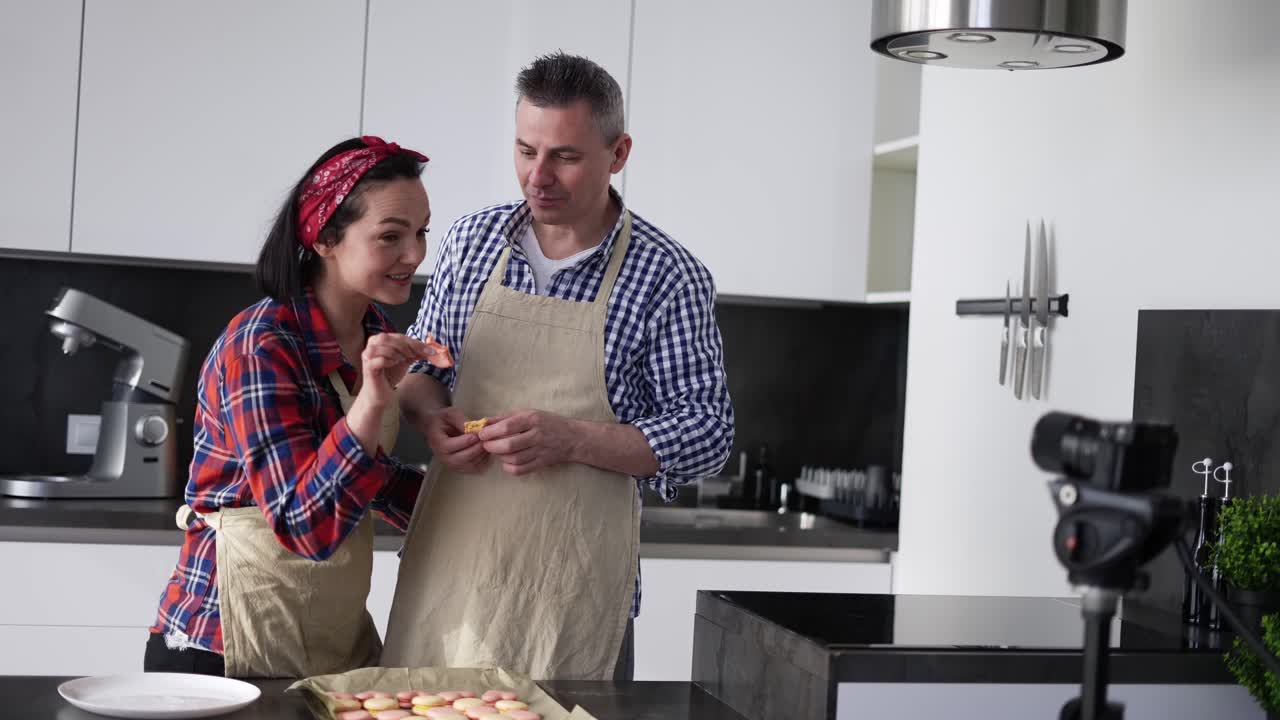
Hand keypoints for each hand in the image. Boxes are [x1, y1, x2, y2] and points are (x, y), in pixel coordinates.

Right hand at [346, 333, 434, 451]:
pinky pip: (380, 359)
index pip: (399, 336)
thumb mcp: (405, 360)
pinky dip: (389, 361)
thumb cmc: (390, 376)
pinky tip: (393, 364)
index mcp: (379, 340)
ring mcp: (367, 356)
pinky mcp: (368, 367)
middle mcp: (371, 345)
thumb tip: (432, 348)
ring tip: (401, 361)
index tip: (430, 351)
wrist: (380, 394)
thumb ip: (416, 352)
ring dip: (397, 353)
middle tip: (413, 356)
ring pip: (384, 346)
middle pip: (389, 337)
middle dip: (405, 346)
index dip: (415, 343)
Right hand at [425, 406, 487, 472]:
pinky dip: (483, 461)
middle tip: (486, 439)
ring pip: (469, 465)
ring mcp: (452, 464)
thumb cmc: (444, 419)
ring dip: (481, 455)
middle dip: (475, 449)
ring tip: (488, 443)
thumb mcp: (450, 414)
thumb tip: (473, 428)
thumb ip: (461, 420)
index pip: (449, 447)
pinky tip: (487, 450)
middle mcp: (443, 457)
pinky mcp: (460, 468)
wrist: (437, 429)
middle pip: (461, 459)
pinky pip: (474, 469)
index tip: (477, 435)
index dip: (464, 442)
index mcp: (437, 442)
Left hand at [478, 410, 580, 475]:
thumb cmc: (547, 422)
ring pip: (513, 459)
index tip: (482, 434)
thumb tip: (483, 422)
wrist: (573, 438)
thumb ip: (505, 417)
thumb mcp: (528, 413)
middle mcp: (537, 435)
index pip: (506, 427)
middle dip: (492, 446)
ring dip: (500, 457)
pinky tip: (507, 462)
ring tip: (497, 452)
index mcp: (532, 419)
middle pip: (508, 445)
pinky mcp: (542, 463)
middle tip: (486, 445)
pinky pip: (521, 470)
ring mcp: (540, 451)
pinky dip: (509, 468)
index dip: (490, 432)